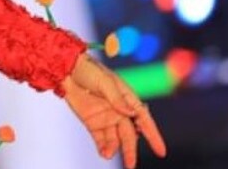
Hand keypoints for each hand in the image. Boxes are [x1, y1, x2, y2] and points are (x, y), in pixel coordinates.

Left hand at [60, 53, 165, 167]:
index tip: (161, 152)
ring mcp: (106, 118)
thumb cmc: (89, 70)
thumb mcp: (105, 81)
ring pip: (114, 139)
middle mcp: (119, 112)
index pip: (144, 119)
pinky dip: (102, 147)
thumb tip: (132, 113)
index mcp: (127, 99)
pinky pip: (100, 138)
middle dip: (131, 150)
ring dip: (113, 148)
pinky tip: (103, 153)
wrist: (66, 69)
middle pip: (129, 135)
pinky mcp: (92, 122)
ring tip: (107, 154)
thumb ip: (117, 99)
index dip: (153, 135)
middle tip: (131, 165)